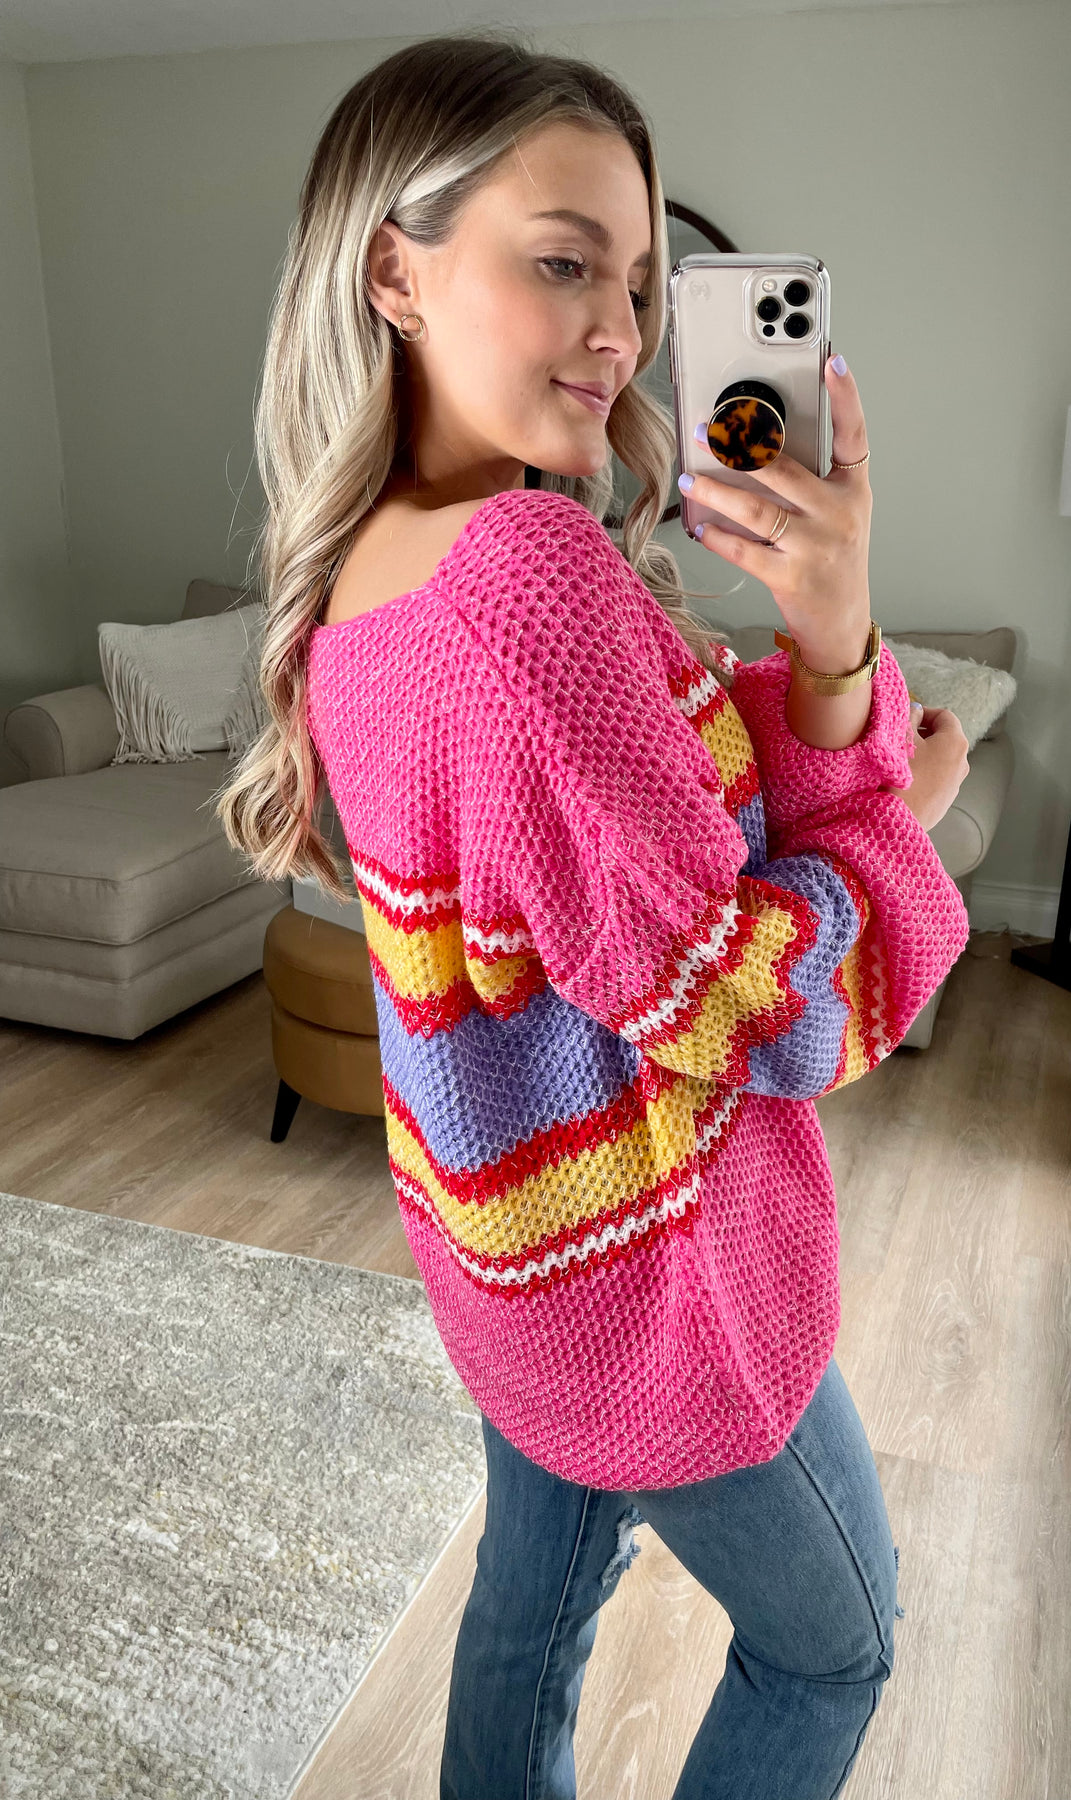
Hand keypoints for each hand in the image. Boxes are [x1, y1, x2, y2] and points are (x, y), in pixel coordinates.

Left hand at [681, 352, 872, 672]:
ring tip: (690, 478)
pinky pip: (746, 551)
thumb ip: (809, 481)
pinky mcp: (792, 578)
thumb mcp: (837, 515)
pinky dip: (718, 537)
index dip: (847, 396)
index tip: (833, 361)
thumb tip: (751, 449)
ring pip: (758, 509)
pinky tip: (700, 525)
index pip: (855, 434)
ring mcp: (817, 547)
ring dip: (717, 491)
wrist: (841, 624)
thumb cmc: (832, 562)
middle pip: (785, 470)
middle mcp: (839, 515)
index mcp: (853, 491)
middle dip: (740, 447)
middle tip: (706, 430)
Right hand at [888, 704, 969, 830]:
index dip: (924, 711)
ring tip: (902, 759)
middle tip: (902, 736)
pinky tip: (906, 779)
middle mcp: (963, 761)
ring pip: (941, 759)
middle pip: (945, 737)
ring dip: (925, 754)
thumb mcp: (903, 738)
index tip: (907, 717)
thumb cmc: (902, 774)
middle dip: (924, 733)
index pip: (945, 715)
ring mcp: (956, 782)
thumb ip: (911, 718)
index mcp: (955, 741)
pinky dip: (925, 772)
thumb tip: (916, 710)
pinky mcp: (946, 799)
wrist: (900, 818)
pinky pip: (937, 777)